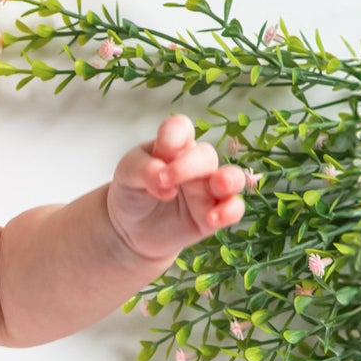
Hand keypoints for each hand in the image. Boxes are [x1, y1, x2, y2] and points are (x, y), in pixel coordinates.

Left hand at [106, 113, 247, 262]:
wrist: (130, 231)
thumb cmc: (132, 194)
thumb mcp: (126, 175)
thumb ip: (142, 169)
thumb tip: (162, 178)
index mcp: (172, 148)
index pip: (180, 129)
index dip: (174, 136)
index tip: (160, 153)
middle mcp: (194, 166)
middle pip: (205, 155)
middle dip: (188, 165)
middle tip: (164, 180)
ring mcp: (206, 191)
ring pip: (232, 178)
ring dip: (229, 179)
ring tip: (219, 184)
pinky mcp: (211, 217)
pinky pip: (233, 210)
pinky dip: (229, 211)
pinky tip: (213, 218)